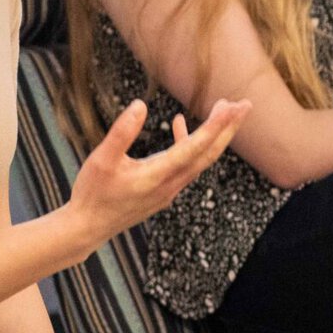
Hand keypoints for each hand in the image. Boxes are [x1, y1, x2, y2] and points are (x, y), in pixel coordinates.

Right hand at [68, 98, 249, 241]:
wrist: (88, 227)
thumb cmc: (93, 193)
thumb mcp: (102, 159)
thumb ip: (122, 132)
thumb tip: (140, 105)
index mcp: (158, 175)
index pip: (195, 147)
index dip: (216, 125)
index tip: (232, 106)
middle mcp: (171, 184)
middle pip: (209, 154)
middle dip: (228, 128)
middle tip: (245, 104)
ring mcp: (169, 190)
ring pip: (200, 160)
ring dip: (213, 136)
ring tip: (221, 109)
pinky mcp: (163, 191)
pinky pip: (186, 165)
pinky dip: (189, 144)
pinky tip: (178, 124)